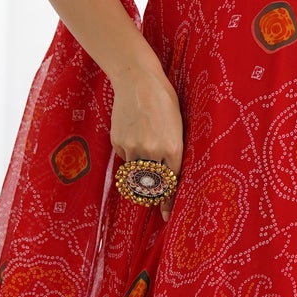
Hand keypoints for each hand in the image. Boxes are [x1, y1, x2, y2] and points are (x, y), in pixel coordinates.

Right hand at [109, 56, 183, 221]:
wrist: (137, 81)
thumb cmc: (164, 100)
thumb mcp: (177, 125)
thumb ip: (173, 150)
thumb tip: (168, 173)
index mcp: (173, 147)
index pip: (171, 183)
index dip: (168, 201)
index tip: (166, 214)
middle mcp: (153, 152)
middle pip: (152, 184)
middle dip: (152, 194)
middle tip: (153, 198)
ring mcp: (134, 148)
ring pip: (135, 173)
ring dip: (138, 172)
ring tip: (142, 157)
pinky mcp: (118, 142)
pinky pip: (124, 158)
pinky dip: (128, 154)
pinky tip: (133, 135)